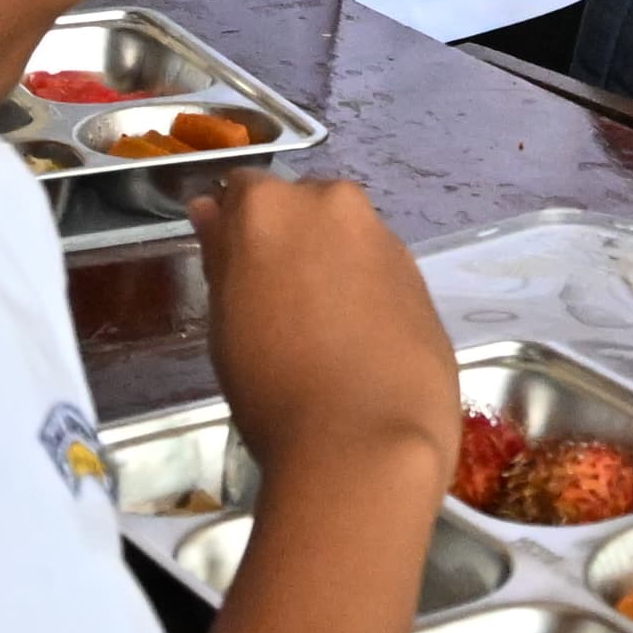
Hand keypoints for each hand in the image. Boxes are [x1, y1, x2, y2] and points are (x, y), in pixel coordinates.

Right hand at [191, 174, 457, 487]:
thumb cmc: (272, 388)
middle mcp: (333, 204)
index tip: (236, 273)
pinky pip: (380, 271)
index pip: (242, 191)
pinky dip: (367, 293)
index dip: (237, 232)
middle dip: (290, 242)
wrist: (367, 442)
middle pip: (301, 207)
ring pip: (345, 238)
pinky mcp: (421, 278)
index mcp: (271, 206)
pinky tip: (360, 346)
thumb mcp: (226, 322)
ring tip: (322, 334)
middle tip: (276, 307)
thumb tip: (211, 211)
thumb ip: (222, 255)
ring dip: (332, 266)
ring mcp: (384, 238)